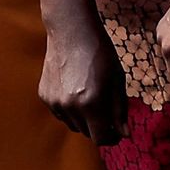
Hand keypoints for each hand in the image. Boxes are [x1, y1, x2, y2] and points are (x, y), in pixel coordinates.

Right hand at [38, 14, 127, 140]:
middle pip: (87, 133)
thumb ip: (120, 110)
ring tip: (91, 95)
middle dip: (99, 127)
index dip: (111, 138)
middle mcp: (70, 107)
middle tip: (107, 110)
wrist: (72, 31)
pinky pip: (61, 113)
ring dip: (84, 119)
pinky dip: (70, 109)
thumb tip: (124, 134)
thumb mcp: (117, 81)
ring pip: (73, 124)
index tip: (117, 131)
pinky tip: (76, 88)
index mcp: (92, 104)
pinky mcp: (45, 95)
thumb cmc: (100, 53)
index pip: (101, 139)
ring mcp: (54, 102)